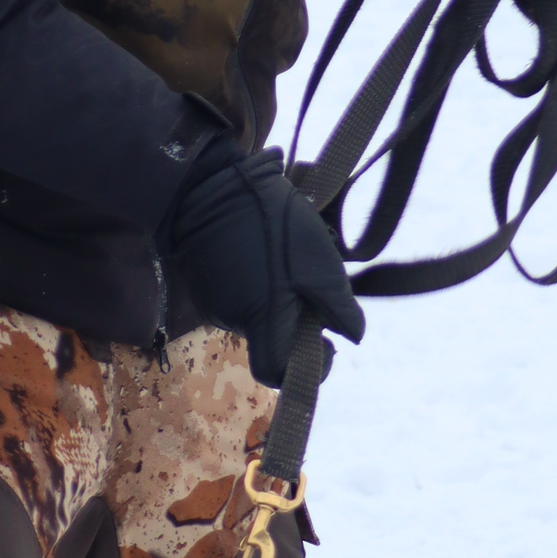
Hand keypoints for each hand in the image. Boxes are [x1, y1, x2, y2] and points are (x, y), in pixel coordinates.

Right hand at [160, 143, 364, 386]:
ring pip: (257, 314)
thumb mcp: (320, 264)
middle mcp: (231, 319)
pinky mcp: (205, 280)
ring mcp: (214, 300)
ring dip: (278, 296)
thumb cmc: (271, 224)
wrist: (212, 185)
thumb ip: (338, 307)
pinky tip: (265, 248)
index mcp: (260, 319)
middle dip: (297, 319)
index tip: (324, 343)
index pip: (276, 372)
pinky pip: (240, 295)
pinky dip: (259, 282)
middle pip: (271, 339)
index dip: (304, 368)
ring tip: (288, 255)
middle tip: (312, 282)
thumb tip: (351, 337)